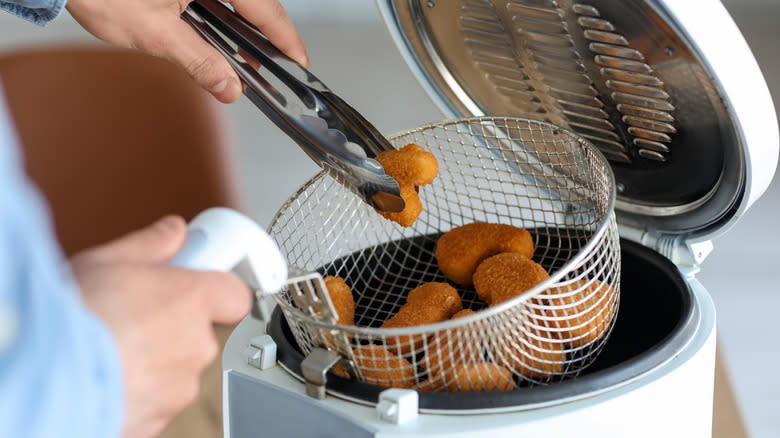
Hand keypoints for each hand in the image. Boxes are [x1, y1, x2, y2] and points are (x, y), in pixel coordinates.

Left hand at [65, 0, 308, 102]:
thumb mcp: (154, 32)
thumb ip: (198, 60)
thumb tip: (228, 87)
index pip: (264, 7)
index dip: (285, 38)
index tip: (299, 62)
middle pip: (254, 3)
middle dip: (265, 38)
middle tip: (273, 70)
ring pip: (235, 1)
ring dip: (242, 31)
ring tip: (247, 62)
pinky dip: (221, 20)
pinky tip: (220, 41)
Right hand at [71, 216, 250, 437]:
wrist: (39, 374)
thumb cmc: (71, 317)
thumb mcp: (105, 261)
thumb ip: (150, 245)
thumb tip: (174, 231)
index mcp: (191, 300)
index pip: (236, 295)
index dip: (218, 290)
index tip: (198, 285)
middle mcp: (195, 344)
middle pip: (201, 333)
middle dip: (174, 327)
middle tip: (133, 318)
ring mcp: (179, 387)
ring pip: (178, 370)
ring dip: (155, 362)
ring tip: (112, 351)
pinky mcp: (160, 419)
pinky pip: (158, 400)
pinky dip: (139, 392)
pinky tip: (110, 377)